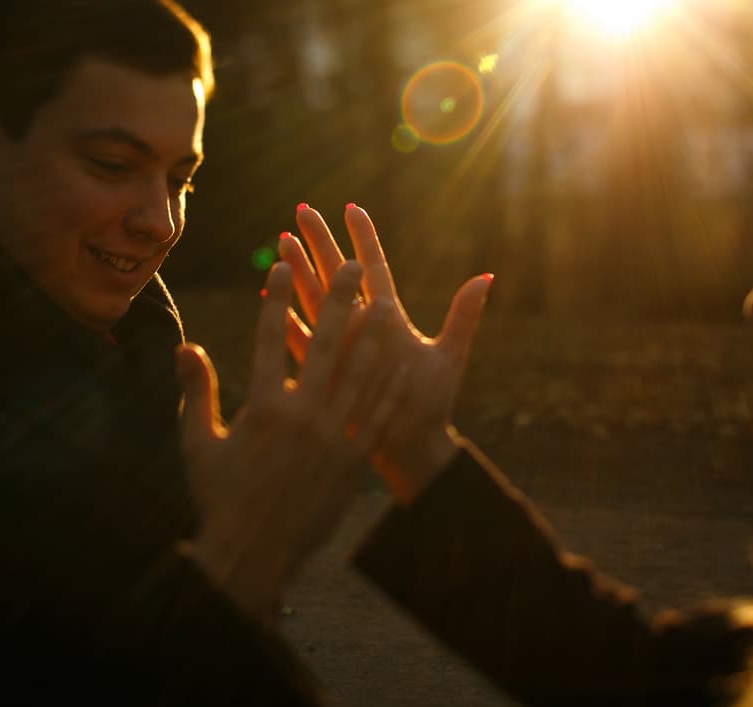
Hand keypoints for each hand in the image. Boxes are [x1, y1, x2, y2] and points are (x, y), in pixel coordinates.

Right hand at [177, 261, 405, 625]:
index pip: (267, 339)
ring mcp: (332, 439)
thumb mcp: (198, 443)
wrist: (254, 553)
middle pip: (324, 345)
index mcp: (262, 408)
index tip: (280, 264)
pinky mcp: (353, 462)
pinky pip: (377, 418)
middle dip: (339, 300)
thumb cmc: (219, 496)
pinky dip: (391, 388)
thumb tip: (185, 346)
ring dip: (374, 337)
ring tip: (386, 302)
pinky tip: (403, 363)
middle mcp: (302, 417)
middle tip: (352, 265)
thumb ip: (196, 392)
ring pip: (360, 376)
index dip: (274, 298)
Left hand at [280, 204, 490, 503]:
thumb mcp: (450, 359)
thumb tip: (487, 276)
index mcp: (391, 324)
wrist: (405, 455)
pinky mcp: (317, 376)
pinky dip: (281, 316)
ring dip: (294, 271)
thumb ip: (464, 315)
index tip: (350, 206)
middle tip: (300, 210)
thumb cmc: (430, 407)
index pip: (375, 268)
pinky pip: (294, 342)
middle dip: (318, 242)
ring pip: (309, 303)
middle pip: (334, 278)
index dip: (364, 237)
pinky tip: (265, 294)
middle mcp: (359, 334)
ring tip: (280, 241)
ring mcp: (335, 354)